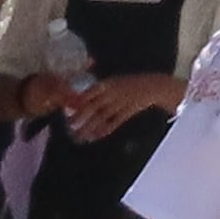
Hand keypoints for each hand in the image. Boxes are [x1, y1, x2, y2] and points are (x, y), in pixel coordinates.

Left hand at [63, 72, 180, 140]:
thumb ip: (99, 90)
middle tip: (70, 127)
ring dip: (90, 127)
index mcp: (107, 83)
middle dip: (80, 118)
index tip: (67, 111)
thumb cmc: (130, 84)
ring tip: (80, 136)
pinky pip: (114, 123)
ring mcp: (120, 103)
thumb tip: (80, 99)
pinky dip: (104, 130)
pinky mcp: (128, 112)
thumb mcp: (114, 82)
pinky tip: (96, 136)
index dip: (77, 103)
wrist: (152, 86)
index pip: (88, 94)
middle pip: (93, 107)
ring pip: (101, 117)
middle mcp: (112, 93)